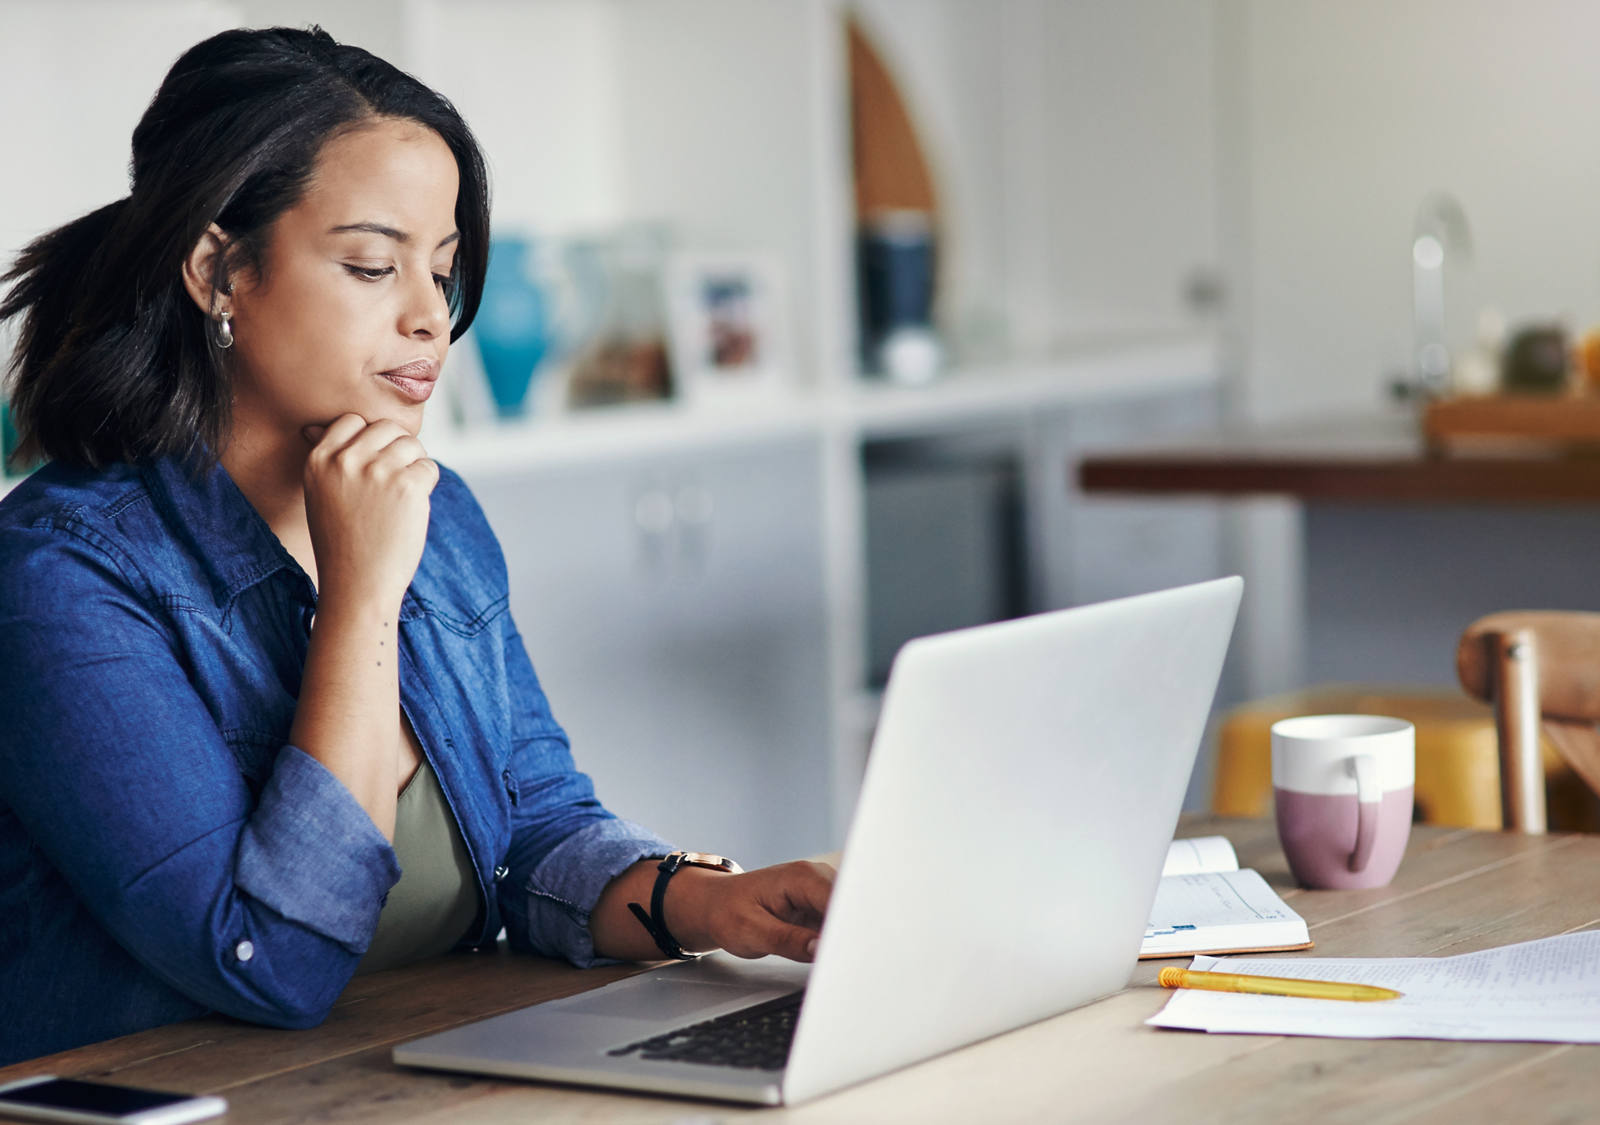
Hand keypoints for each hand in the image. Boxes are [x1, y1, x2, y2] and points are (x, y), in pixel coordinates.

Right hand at [301, 414, 437, 608]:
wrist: (357, 585)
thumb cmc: (341, 543)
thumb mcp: (319, 496)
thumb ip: (326, 460)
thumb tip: (315, 427)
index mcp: (319, 460)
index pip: (352, 421)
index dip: (370, 441)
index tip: (372, 468)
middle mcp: (346, 460)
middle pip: (387, 428)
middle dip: (397, 450)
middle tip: (393, 484)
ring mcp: (378, 471)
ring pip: (412, 444)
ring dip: (414, 466)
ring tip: (401, 497)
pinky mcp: (407, 486)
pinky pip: (429, 467)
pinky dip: (427, 486)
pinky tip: (411, 509)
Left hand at [665, 860, 835, 962]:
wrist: (714, 905)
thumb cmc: (726, 912)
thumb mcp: (751, 931)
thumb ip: (788, 940)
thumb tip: (821, 948)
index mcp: (802, 877)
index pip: (840, 901)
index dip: (849, 928)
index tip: (848, 955)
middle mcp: (817, 878)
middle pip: (850, 908)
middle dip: (852, 936)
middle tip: (846, 966)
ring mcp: (820, 891)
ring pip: (847, 917)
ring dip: (845, 940)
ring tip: (840, 964)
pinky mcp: (819, 905)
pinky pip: (837, 924)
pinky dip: (836, 941)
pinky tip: (832, 957)